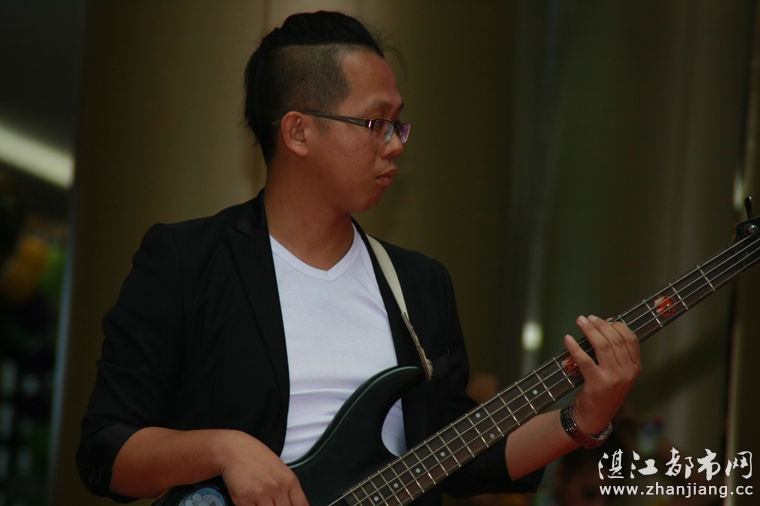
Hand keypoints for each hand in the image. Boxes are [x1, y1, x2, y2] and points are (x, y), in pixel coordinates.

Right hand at [219, 432, 308, 505]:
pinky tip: (254, 504)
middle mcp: (277, 487)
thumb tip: (292, 503)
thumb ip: (287, 488)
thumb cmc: (256, 457)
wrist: (234, 450)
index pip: (301, 505)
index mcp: (289, 480)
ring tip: (263, 502)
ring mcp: (261, 494)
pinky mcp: (244, 499)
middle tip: (274, 504)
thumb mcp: (280, 469)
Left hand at [563, 315, 640, 434]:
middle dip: (600, 325)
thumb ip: (614, 352)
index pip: (631, 339)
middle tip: (588, 318)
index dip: (618, 325)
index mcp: (635, 368)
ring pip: (602, 346)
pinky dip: (575, 347)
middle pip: (615, 340)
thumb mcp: (616, 373)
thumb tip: (607, 323)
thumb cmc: (603, 391)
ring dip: (590, 330)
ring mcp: (613, 378)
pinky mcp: (597, 383)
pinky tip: (567, 339)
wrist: (594, 417)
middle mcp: (627, 372)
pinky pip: (585, 360)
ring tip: (580, 322)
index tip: (606, 319)